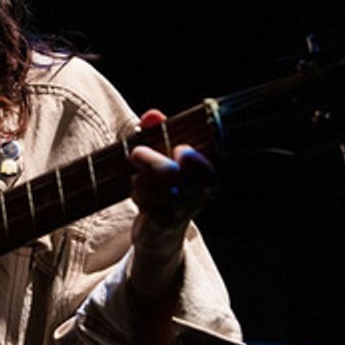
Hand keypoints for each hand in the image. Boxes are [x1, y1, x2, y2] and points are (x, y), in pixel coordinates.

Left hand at [127, 109, 217, 299]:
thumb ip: (159, 131)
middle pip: (172, 173)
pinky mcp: (166, 224)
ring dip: (141, 181)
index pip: (203, 164)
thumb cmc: (163, 182)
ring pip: (156, 189)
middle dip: (150, 161)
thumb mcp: (162, 153)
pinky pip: (148, 206)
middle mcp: (200, 194)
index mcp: (207, 175)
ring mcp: (184, 211)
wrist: (160, 230)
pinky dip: (139, 196)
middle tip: (136, 153)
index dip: (190, 157)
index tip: (178, 149)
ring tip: (139, 179)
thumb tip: (153, 115)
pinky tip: (139, 195)